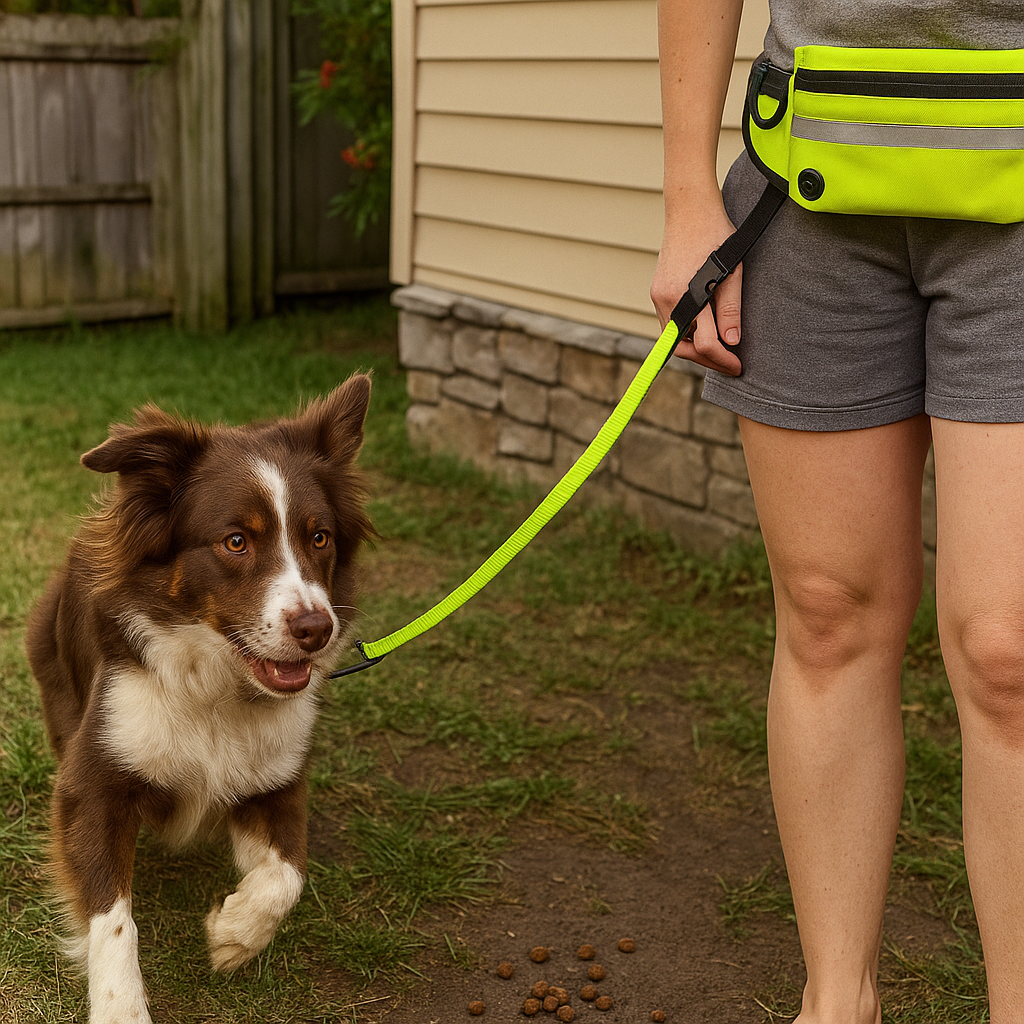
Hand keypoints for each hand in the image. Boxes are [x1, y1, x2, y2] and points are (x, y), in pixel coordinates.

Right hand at [650, 203, 742, 376]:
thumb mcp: (732, 272)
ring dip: (696, 347)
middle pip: (684, 347)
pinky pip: (671, 322)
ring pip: (675, 337)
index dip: (723, 360)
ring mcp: (658, 297)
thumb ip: (730, 309)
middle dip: (706, 359)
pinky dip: (688, 332)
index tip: (738, 367)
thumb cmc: (716, 234)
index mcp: (686, 297)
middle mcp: (666, 300)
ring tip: (720, 348)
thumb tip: (732, 342)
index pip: (705, 345)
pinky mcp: (658, 291)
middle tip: (729, 363)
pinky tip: (706, 328)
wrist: (689, 209)